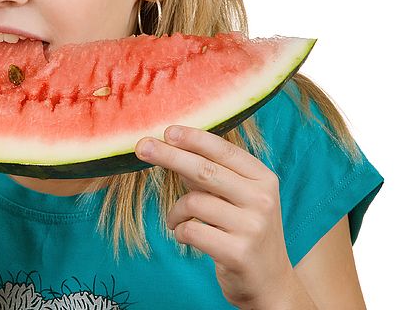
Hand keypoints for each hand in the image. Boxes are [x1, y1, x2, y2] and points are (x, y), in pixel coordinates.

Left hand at [135, 125, 298, 308]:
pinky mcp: (238, 253)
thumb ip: (213, 176)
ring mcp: (252, 227)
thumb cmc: (247, 233)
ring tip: (175, 220)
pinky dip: (180, 231)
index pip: (224, 151)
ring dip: (175, 211)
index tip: (167, 130)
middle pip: (205, 170)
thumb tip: (175, 149)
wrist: (271, 284)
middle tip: (142, 147)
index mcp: (264, 179)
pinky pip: (191, 231)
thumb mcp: (240, 199)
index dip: (193, 139)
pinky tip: (184, 235)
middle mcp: (262, 200)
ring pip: (193, 202)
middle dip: (169, 156)